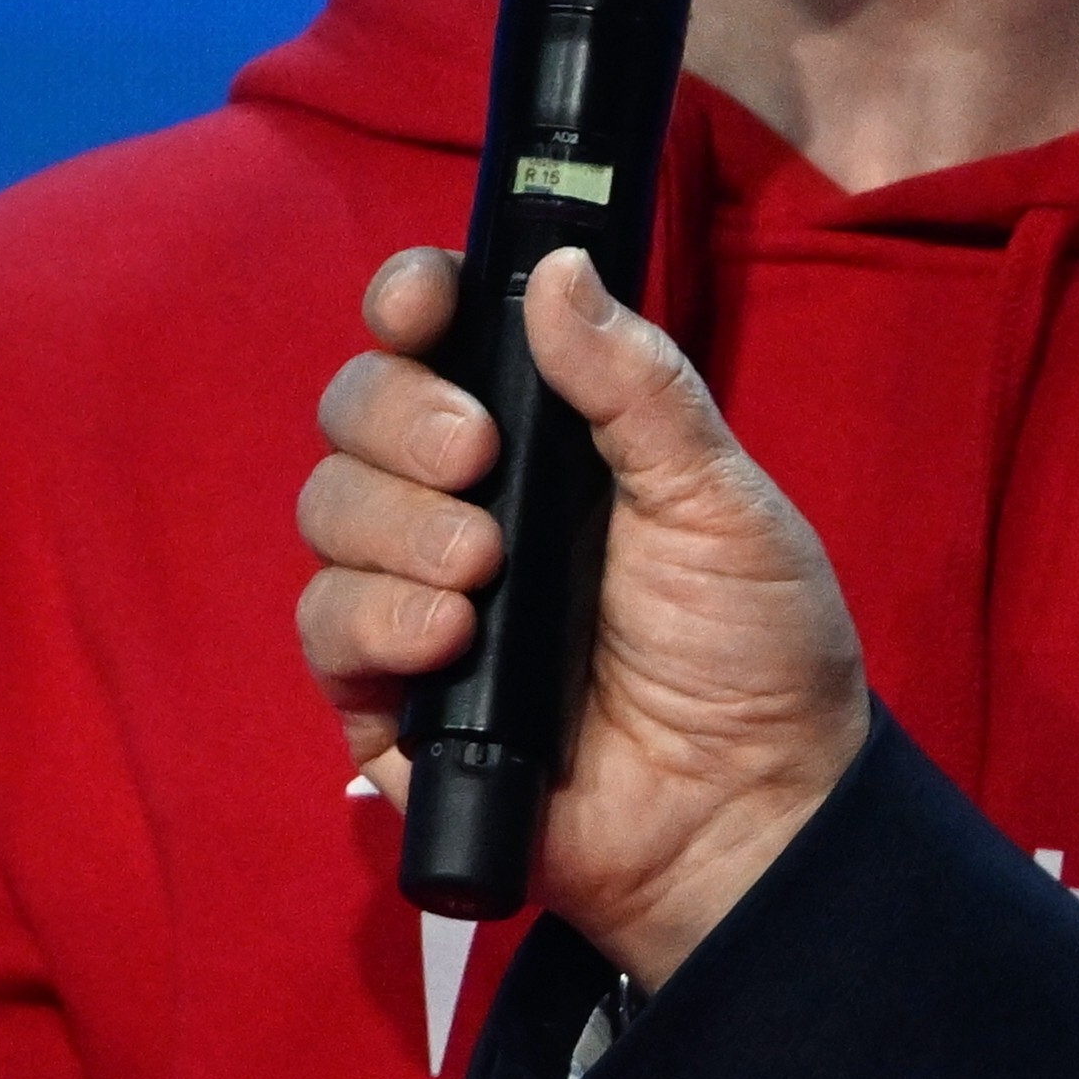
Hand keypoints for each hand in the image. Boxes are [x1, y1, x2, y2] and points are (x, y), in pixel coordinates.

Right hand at [297, 245, 869, 987]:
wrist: (749, 811)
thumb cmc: (754, 649)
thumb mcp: (720, 498)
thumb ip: (637, 386)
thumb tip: (558, 267)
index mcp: (546, 440)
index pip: (437, 340)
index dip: (410, 304)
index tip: (423, 303)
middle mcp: (467, 503)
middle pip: (358, 411)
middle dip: (398, 414)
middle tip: (476, 457)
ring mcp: (419, 599)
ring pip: (328, 511)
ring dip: (393, 523)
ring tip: (482, 569)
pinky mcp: (389, 700)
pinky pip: (325, 629)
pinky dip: (374, 618)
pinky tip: (447, 637)